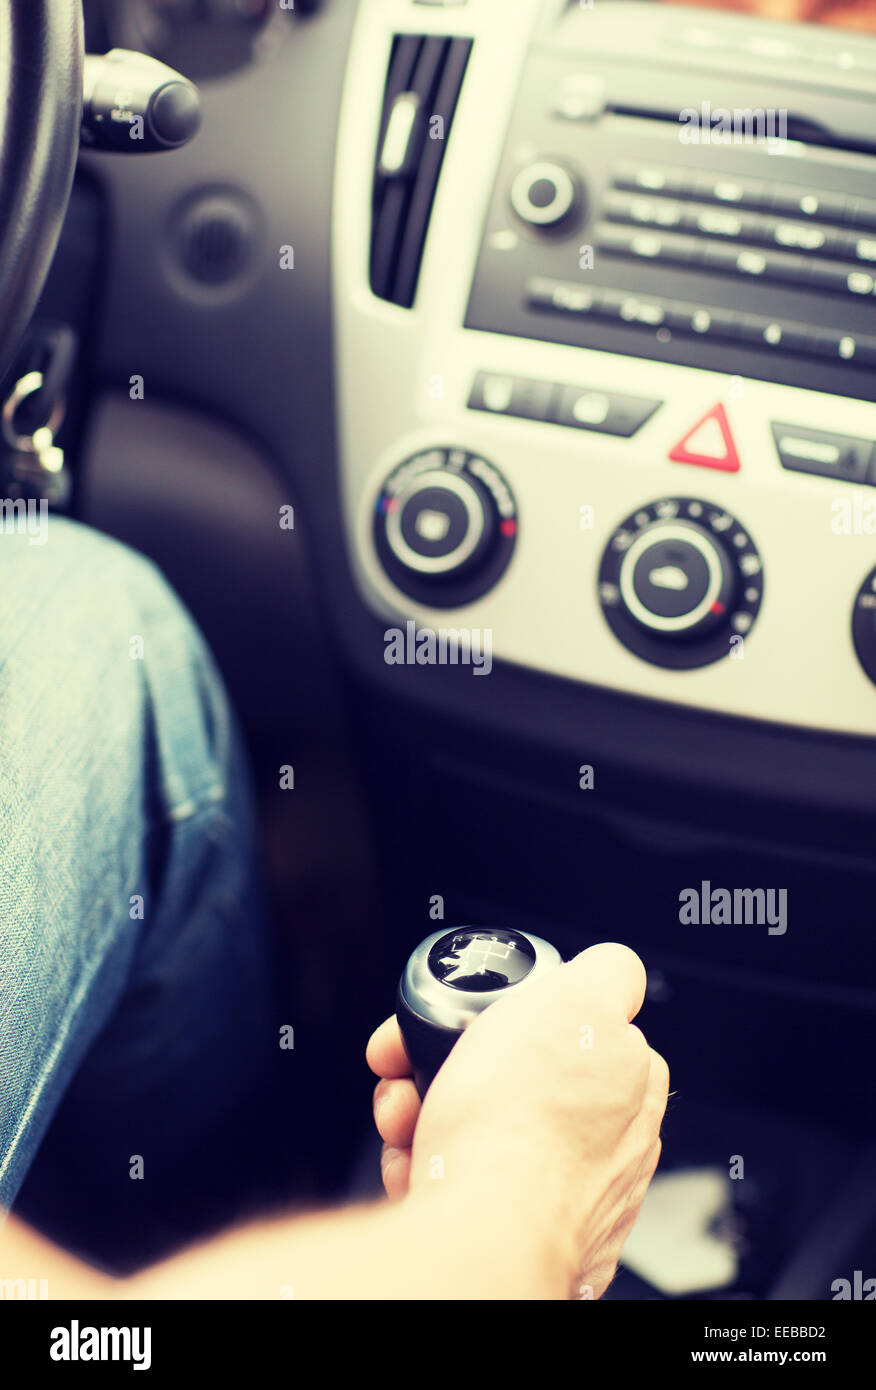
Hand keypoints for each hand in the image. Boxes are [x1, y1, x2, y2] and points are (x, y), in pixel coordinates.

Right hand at [367, 942, 668, 1297]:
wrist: (480, 1234)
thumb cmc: (521, 1124)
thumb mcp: (575, 997)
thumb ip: (608, 971)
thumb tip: (612, 969)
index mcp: (632, 1081)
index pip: (568, 1025)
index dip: (505, 1015)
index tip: (465, 1020)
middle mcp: (610, 1144)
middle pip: (511, 1075)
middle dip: (450, 1066)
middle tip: (414, 1073)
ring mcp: (565, 1194)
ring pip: (476, 1126)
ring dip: (424, 1114)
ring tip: (404, 1123)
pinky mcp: (521, 1233)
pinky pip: (460, 1183)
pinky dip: (427, 1168)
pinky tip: (417, 1166)